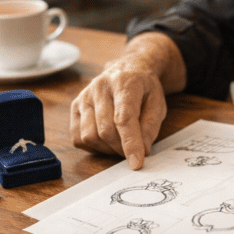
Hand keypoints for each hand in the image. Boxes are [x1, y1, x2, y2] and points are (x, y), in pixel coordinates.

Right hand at [71, 33, 183, 169]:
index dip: (130, 143)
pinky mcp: (75, 107)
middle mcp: (99, 87)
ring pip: (89, 136)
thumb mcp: (158, 104)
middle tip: (134, 151)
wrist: (128, 70)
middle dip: (121, 148)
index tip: (136, 163)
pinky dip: (94, 146)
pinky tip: (106, 140)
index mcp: (124, 82)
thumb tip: (141, 151)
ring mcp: (84, 96)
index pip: (124, 118)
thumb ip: (151, 127)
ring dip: (107, 149)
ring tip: (120, 143)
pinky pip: (78, 138)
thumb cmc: (144, 89)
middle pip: (105, 130)